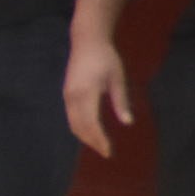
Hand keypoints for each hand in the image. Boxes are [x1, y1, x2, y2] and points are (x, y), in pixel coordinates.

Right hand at [63, 30, 131, 158]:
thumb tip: (128, 123)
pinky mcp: (67, 94)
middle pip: (79, 127)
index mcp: (87, 92)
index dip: (100, 139)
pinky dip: (80, 128)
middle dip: (92, 142)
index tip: (109, 151)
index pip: (91, 123)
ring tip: (99, 145)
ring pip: (73, 123)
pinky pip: (71, 117)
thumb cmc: (106, 59)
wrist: (86, 42)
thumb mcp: (118, 79)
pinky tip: (91, 131)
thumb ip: (121, 102)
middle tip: (106, 153)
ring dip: (85, 137)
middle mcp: (73, 97)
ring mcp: (67, 96)